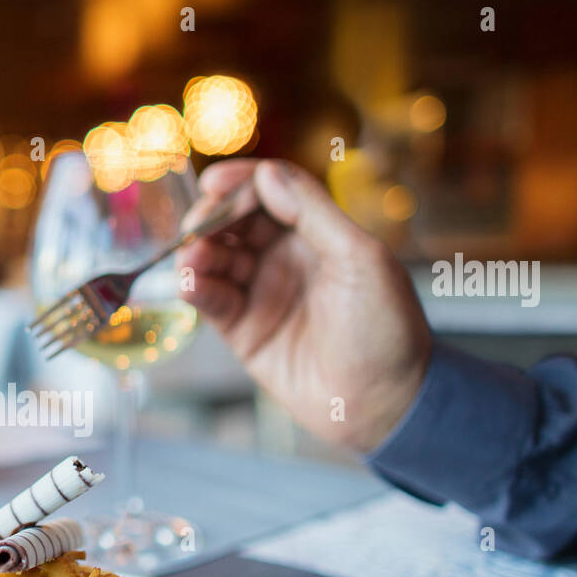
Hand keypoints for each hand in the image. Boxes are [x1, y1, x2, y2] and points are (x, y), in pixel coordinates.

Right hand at [175, 159, 431, 452]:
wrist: (380, 403)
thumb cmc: (385, 330)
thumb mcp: (359, 259)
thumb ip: (312, 212)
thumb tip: (267, 173)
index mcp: (319, 233)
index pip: (271, 191)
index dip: (241, 182)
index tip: (215, 181)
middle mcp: (286, 258)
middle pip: (235, 221)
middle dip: (212, 217)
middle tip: (197, 226)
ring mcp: (262, 292)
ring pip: (217, 258)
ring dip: (199, 253)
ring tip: (193, 259)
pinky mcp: (243, 330)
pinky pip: (212, 300)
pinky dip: (196, 288)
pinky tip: (191, 283)